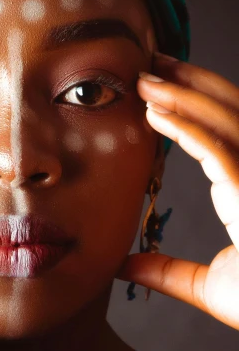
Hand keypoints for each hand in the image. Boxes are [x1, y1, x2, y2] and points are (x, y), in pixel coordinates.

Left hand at [116, 52, 238, 330]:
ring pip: (227, 122)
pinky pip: (222, 152)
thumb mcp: (207, 288)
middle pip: (231, 112)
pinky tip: (156, 115)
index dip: (193, 104)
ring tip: (144, 78)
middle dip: (190, 82)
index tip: (154, 92)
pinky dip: (188, 129)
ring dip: (184, 95)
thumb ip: (166, 272)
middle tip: (148, 63)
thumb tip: (123, 267)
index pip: (226, 132)